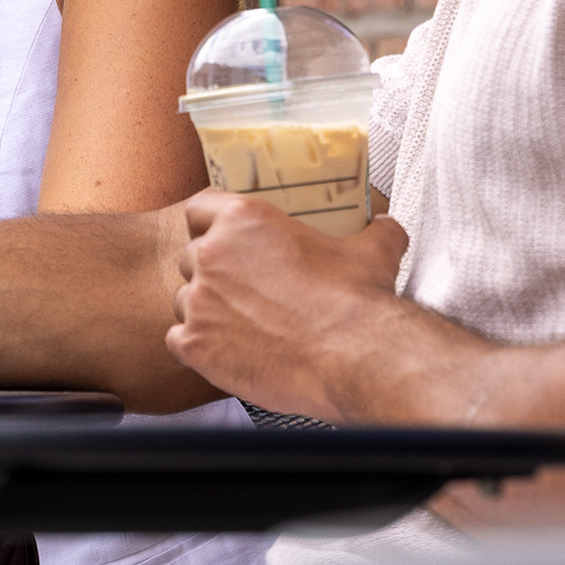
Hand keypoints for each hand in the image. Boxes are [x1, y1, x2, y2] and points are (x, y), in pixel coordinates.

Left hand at [165, 191, 408, 418]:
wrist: (355, 356)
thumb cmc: (357, 303)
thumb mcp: (372, 250)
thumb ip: (374, 231)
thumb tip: (386, 227)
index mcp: (243, 220)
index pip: (199, 208)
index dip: (210, 224)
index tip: (222, 237)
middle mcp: (212, 255)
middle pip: (192, 257)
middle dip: (213, 272)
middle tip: (244, 291)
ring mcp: (199, 301)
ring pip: (184, 300)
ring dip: (206, 310)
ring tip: (242, 326)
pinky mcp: (197, 344)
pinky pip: (178, 341)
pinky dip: (198, 347)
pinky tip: (227, 352)